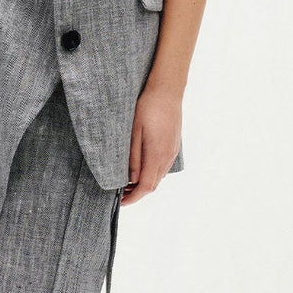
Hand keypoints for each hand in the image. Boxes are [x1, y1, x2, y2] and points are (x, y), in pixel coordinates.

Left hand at [121, 83, 181, 204]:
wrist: (167, 90)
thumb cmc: (147, 107)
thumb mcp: (134, 132)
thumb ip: (133, 157)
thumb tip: (131, 179)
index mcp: (156, 155)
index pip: (146, 187)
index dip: (133, 198)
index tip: (121, 202)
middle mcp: (167, 157)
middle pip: (153, 184)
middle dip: (136, 193)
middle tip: (119, 193)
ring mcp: (172, 151)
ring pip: (158, 176)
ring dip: (144, 183)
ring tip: (127, 182)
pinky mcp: (173, 145)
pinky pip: (162, 166)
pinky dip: (151, 173)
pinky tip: (140, 168)